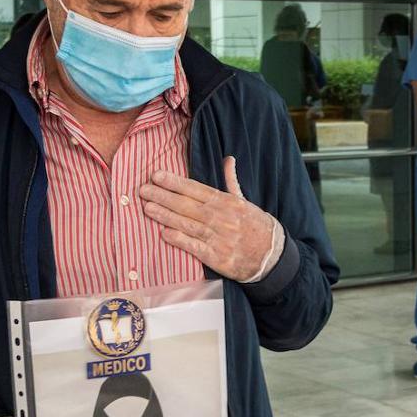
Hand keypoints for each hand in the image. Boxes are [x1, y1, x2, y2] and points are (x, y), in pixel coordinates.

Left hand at [140, 157, 277, 281]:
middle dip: (163, 196)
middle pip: (187, 205)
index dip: (175, 182)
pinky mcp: (217, 257)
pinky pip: (194, 247)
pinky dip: (179, 240)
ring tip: (147, 208)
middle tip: (143, 190)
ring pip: (187, 224)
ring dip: (165, 215)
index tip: (157, 176)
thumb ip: (231, 181)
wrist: (273, 255)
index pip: (196, 189)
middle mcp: (221, 218)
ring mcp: (218, 238)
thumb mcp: (245, 201)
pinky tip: (164, 233)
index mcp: (227, 202)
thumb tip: (228, 159)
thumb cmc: (256, 226)